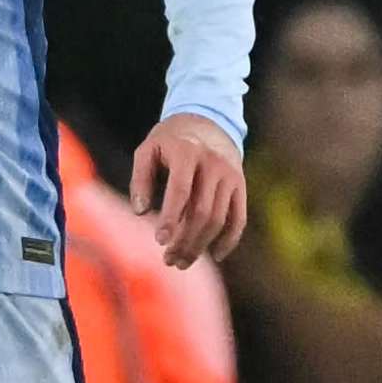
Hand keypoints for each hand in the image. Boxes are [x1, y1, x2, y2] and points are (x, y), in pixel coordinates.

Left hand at [127, 112, 249, 267]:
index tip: (159, 241)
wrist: (208, 121)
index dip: (170, 218)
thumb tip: (141, 212)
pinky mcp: (241, 185)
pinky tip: (215, 255)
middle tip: (168, 260)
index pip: (181, 190)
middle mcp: (213, 163)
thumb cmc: (170, 141)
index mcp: (187, 152)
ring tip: (181, 261)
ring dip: (201, 245)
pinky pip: (238, 218)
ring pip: (219, 219)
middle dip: (185, 240)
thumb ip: (140, 179)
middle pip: (202, 212)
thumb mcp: (149, 150)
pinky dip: (229, 240)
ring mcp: (230, 175)